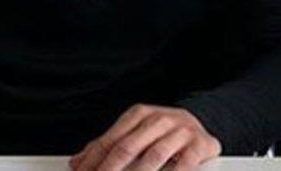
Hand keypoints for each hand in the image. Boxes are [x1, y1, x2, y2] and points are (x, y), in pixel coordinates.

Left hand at [69, 104, 220, 170]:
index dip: (93, 161)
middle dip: (109, 169)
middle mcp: (159, 119)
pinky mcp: (199, 144)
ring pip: (154, 156)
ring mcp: (180, 131)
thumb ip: (108, 145)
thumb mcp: (136, 132)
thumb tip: (77, 162)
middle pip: (128, 147)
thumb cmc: (163, 131)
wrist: (202, 122)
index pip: (110, 140)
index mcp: (139, 114)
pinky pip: (183, 164)